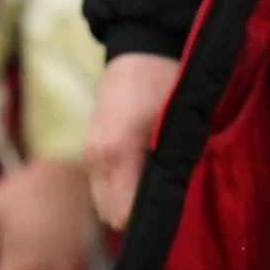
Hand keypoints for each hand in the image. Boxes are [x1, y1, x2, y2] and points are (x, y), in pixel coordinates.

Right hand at [84, 51, 179, 233]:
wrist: (143, 46)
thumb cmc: (167, 80)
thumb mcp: (178, 123)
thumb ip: (173, 164)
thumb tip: (174, 202)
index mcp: (117, 153)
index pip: (126, 214)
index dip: (150, 223)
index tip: (174, 222)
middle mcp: (96, 158)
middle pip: (111, 214)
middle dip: (137, 217)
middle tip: (170, 209)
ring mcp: (90, 152)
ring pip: (104, 202)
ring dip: (127, 203)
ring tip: (158, 194)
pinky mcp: (92, 147)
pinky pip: (103, 185)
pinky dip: (120, 189)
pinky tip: (144, 180)